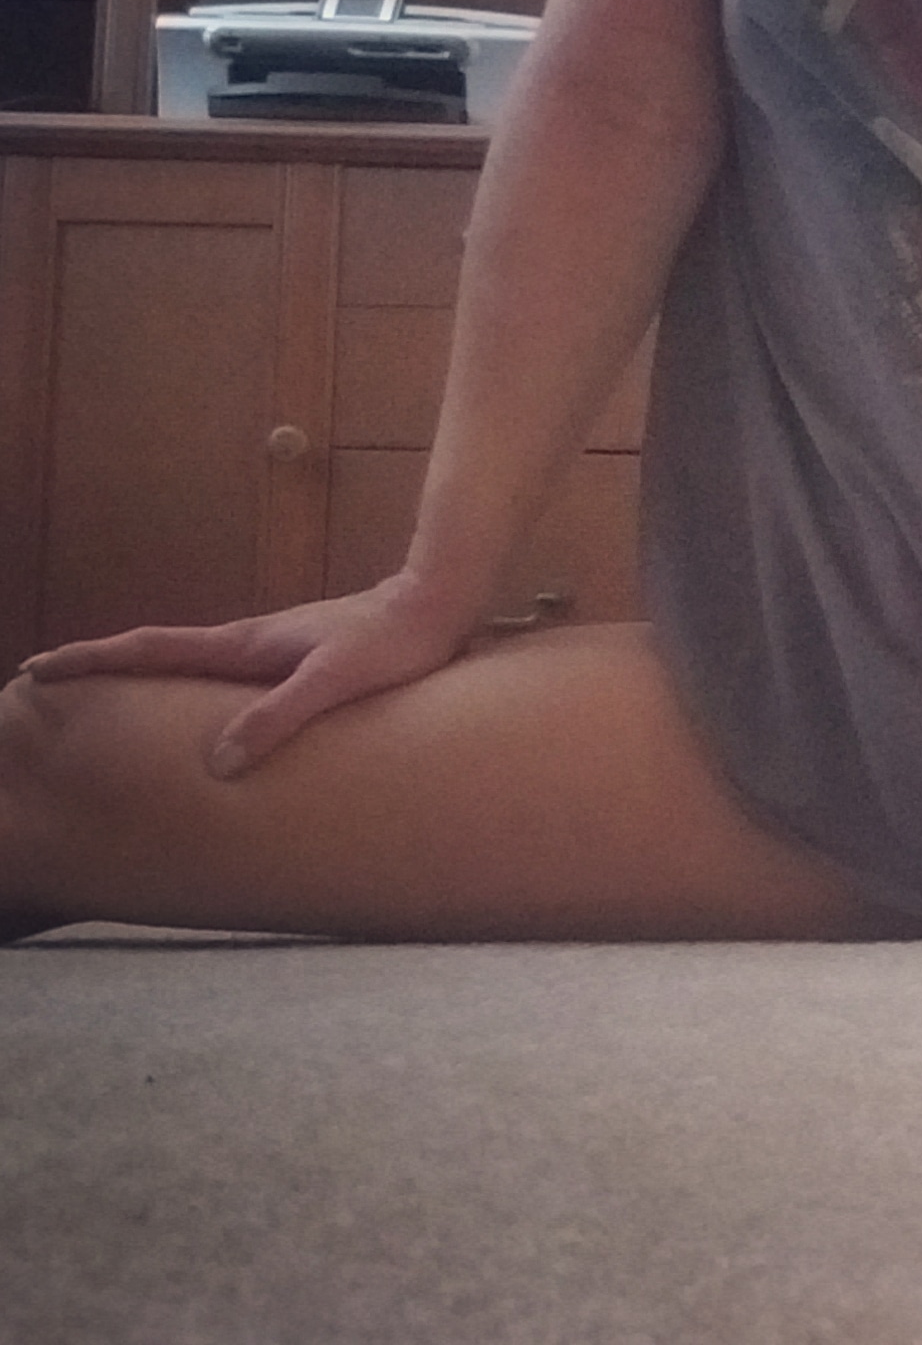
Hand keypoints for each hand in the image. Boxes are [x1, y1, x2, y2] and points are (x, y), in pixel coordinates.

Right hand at [15, 571, 486, 778]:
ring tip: (111, 697)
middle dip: (102, 666)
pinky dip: (195, 682)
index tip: (37, 667)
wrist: (437, 603)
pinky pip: (228, 672)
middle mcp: (250, 641)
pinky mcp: (299, 654)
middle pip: (159, 652)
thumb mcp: (334, 683)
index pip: (150, 649)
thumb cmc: (394, 644)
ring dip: (146, 673)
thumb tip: (216, 763)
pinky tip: (206, 704)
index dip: (91, 660)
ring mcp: (273, 646)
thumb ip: (277, 718)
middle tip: (51, 681)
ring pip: (193, 662)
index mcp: (245, 645)